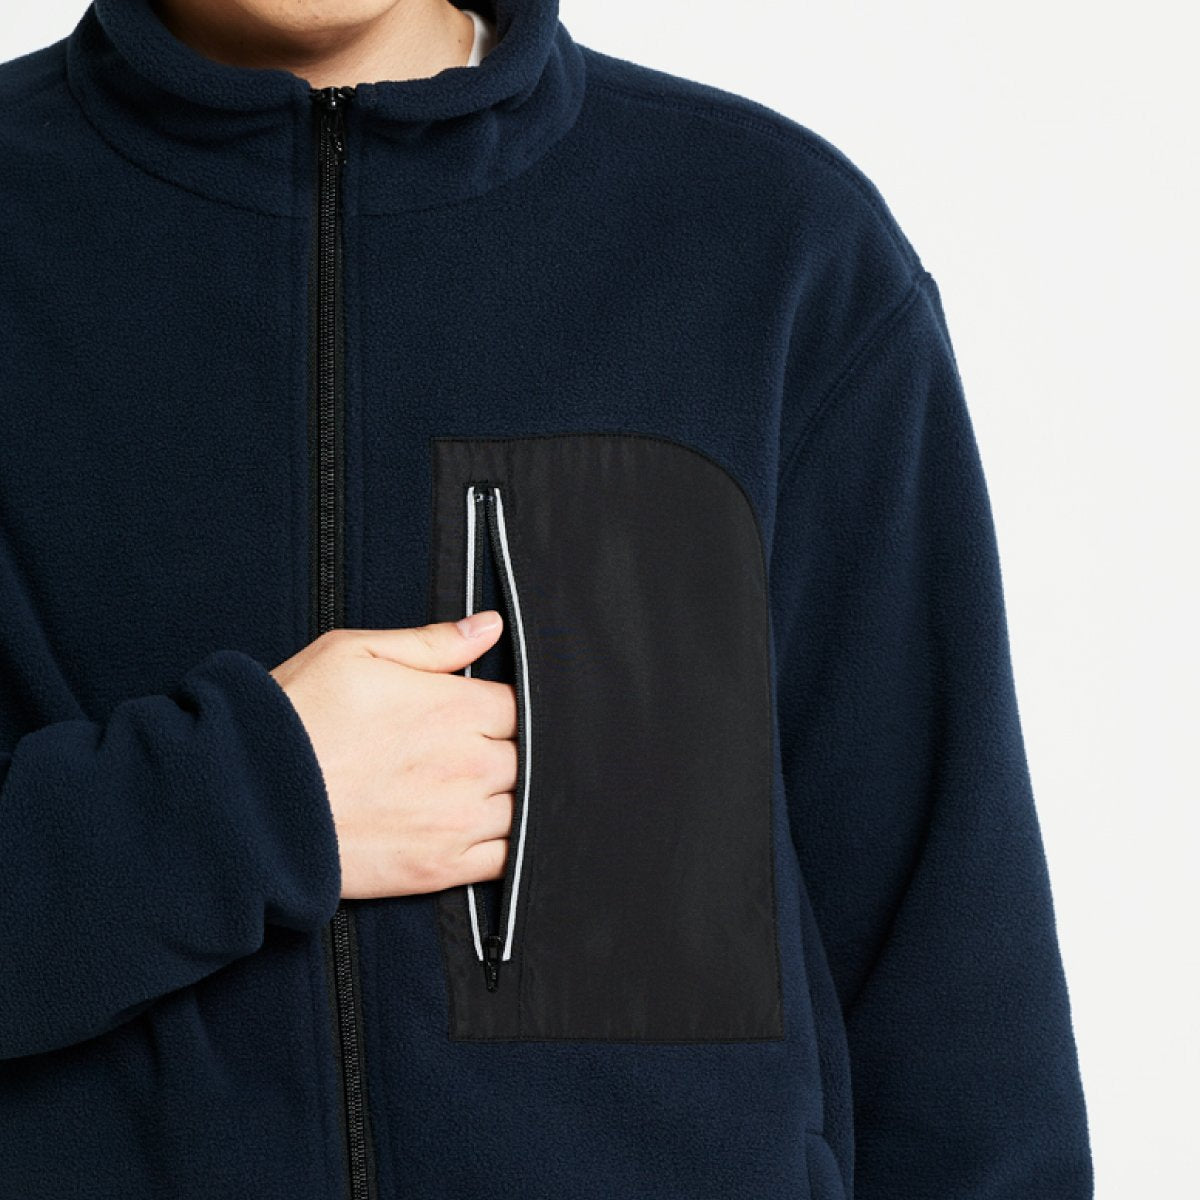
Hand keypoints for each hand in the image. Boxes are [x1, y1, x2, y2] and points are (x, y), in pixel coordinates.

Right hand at [270, 611, 515, 899]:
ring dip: (508, 798)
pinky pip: (503, 860)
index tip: (480, 712)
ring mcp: (458, 821)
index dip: (502, 708)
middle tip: (470, 751)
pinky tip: (478, 831)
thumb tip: (490, 625)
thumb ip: (433, 642)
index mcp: (454, 707)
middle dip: (506, 751)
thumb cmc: (295, 719)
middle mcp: (469, 765)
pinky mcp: (440, 869)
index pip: (518, 705)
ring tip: (470, 790)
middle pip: (527, 757)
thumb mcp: (354, 653)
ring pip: (521, 808)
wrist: (246, 803)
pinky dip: (503, 846)